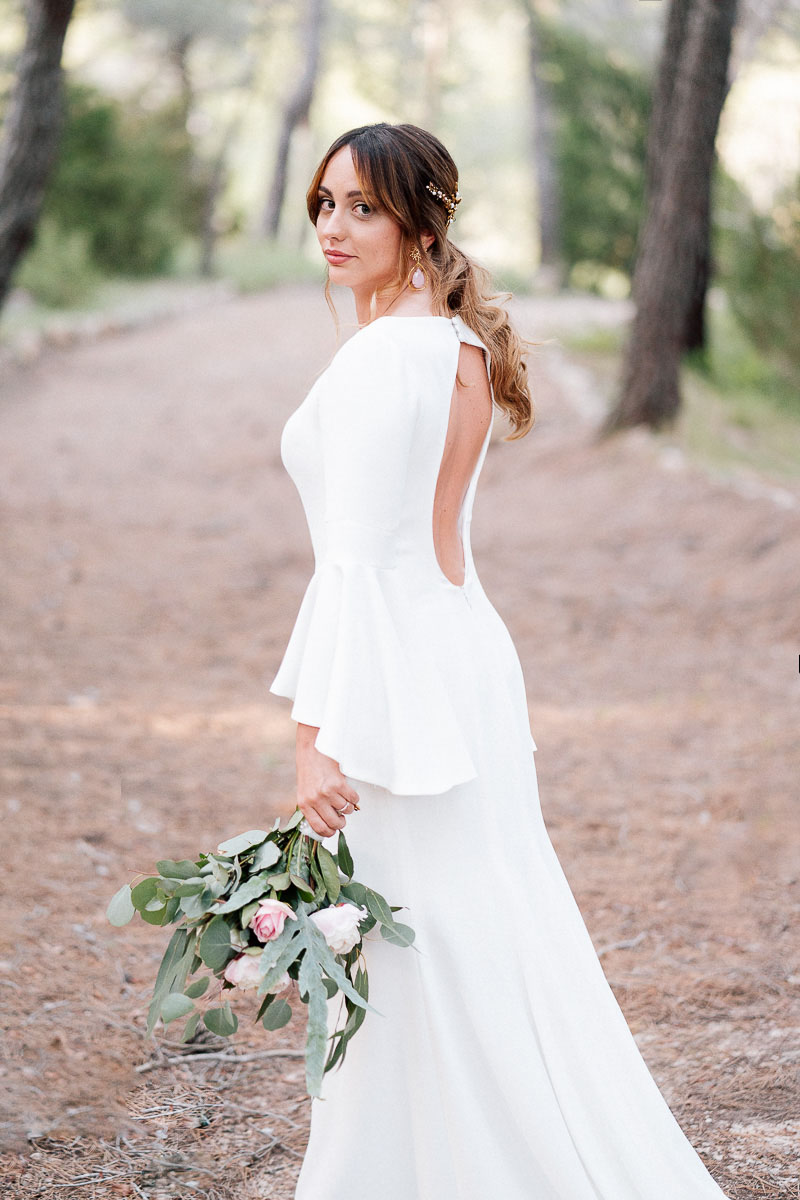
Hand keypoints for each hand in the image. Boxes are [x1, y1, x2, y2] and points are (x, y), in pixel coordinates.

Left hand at [295, 723, 359, 837]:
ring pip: (345, 810)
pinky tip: (349, 792)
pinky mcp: (338, 784)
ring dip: (348, 807)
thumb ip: (313, 807)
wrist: (312, 749)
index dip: (330, 833)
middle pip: (335, 823)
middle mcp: (314, 800)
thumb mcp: (305, 791)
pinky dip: (354, 798)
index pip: (319, 828)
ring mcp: (326, 792)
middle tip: (342, 817)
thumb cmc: (309, 770)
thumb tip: (326, 824)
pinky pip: (353, 799)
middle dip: (342, 822)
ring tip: (343, 799)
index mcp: (304, 804)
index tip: (334, 830)